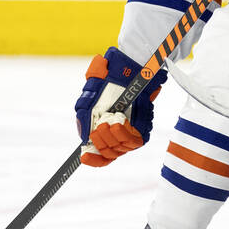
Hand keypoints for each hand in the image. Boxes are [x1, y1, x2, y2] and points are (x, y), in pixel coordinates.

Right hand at [74, 47, 166, 166]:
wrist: (126, 69)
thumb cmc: (107, 82)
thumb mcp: (89, 99)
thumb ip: (84, 118)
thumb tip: (84, 138)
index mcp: (103, 131)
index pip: (100, 156)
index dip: (93, 160)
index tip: (84, 158)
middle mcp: (118, 134)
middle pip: (109, 153)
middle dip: (101, 142)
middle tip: (99, 126)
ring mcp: (131, 132)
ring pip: (121, 149)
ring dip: (112, 136)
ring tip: (110, 120)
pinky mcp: (143, 127)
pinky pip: (135, 140)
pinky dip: (125, 133)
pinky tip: (119, 122)